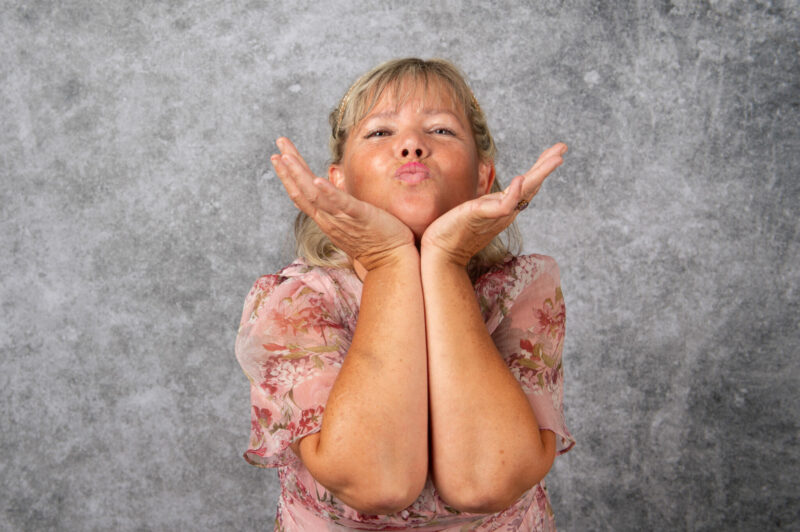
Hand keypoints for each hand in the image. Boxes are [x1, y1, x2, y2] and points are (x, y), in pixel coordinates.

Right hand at [271, 137, 415, 269]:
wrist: (391, 262)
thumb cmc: (376, 241)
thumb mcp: (351, 221)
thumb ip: (340, 206)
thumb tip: (336, 189)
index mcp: (326, 218)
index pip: (302, 193)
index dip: (289, 175)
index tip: (280, 155)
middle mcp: (328, 218)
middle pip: (301, 190)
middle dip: (288, 166)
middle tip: (278, 143)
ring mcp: (342, 218)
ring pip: (314, 195)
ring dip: (298, 174)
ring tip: (286, 156)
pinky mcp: (360, 217)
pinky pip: (342, 204)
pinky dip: (328, 192)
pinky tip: (317, 179)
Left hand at [421, 143, 566, 265]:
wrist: (442, 253)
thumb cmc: (454, 232)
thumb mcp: (475, 211)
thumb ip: (487, 203)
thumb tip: (491, 195)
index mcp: (504, 207)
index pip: (527, 184)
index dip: (541, 168)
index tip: (555, 152)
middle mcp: (505, 211)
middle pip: (532, 185)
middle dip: (547, 165)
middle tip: (563, 149)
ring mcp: (496, 214)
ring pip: (524, 192)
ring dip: (540, 174)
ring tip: (555, 159)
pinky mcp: (482, 216)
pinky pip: (503, 206)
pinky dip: (514, 193)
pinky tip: (521, 179)